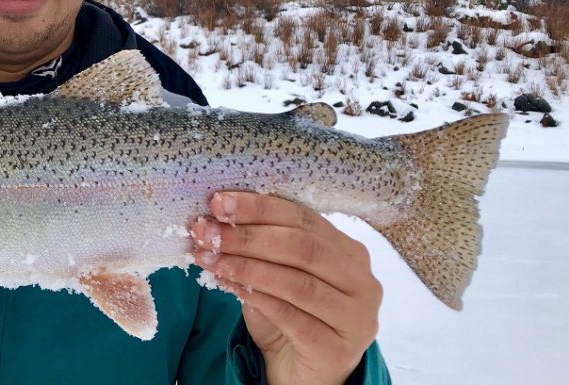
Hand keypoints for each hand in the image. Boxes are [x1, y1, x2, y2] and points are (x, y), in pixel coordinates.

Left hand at [191, 192, 381, 384]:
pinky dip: (256, 298)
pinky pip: (291, 316)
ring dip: (246, 266)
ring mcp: (355, 316)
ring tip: (210, 258)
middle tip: (207, 231)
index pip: (302, 217)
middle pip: (302, 246)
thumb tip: (216, 219)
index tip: (218, 202)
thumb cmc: (291, 317)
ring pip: (296, 281)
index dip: (258, 207)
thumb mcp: (276, 274)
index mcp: (348, 251)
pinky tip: (228, 286)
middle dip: (248, 236)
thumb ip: (261, 248)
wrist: (303, 373)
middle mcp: (361, 280)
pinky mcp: (338, 348)